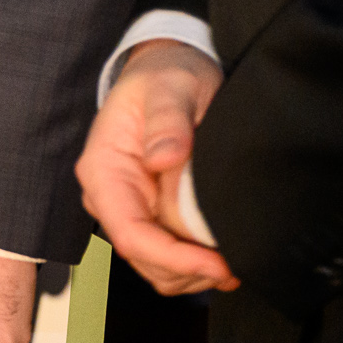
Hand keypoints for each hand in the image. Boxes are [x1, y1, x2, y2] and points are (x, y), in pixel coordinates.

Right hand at [77, 41, 235, 294]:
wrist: (166, 70)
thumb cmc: (166, 74)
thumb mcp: (172, 86)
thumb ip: (168, 120)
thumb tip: (162, 158)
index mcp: (103, 168)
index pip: (131, 234)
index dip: (174, 259)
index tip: (220, 264)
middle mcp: (108, 195)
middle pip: (144, 259)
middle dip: (190, 270)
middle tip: (238, 261)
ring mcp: (127, 207)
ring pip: (155, 267)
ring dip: (194, 272)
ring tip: (234, 257)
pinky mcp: (147, 213)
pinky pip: (166, 256)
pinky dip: (194, 264)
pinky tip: (221, 251)